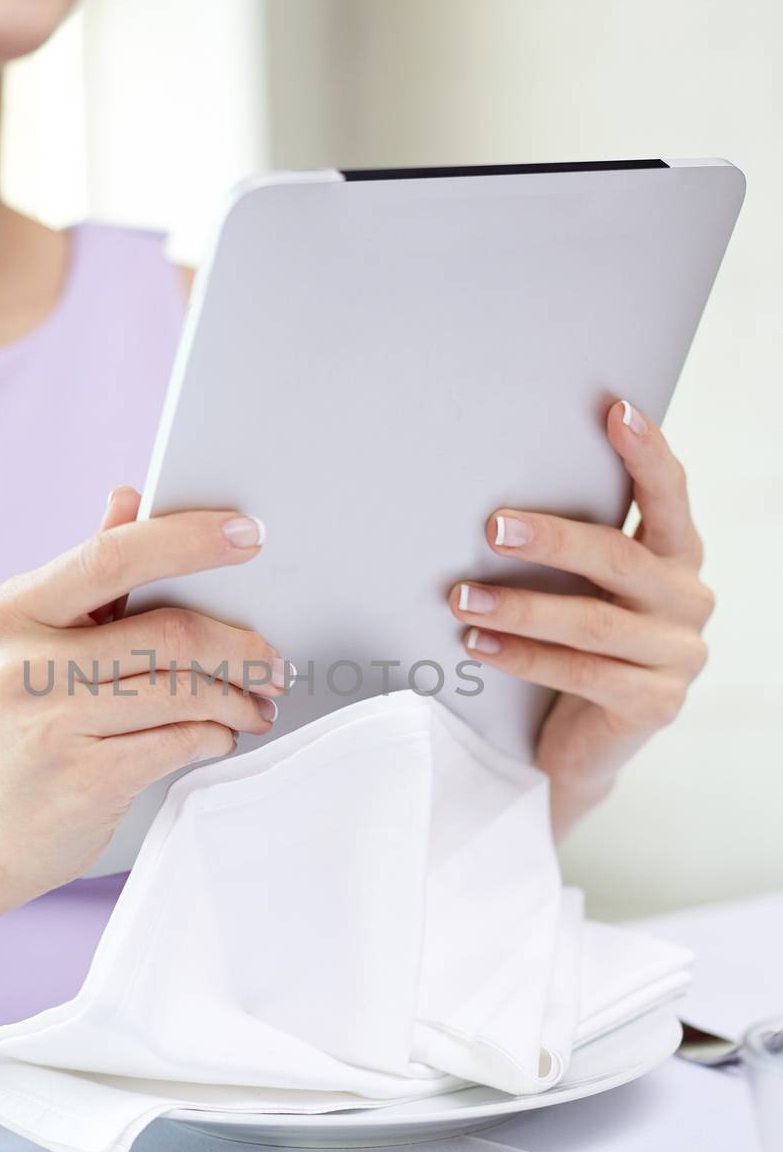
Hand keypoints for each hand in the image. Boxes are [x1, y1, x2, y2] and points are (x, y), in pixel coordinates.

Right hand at [0, 491, 287, 907]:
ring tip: (256, 702)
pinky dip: (216, 736)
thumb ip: (89, 573)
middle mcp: (21, 662)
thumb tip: (130, 498)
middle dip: (239, 645)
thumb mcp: (37, 642)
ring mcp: (48, 723)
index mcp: (12, 610)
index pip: (113, 556)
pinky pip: (180, 742)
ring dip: (238, 697)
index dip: (189, 540)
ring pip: (183, 691)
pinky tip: (221, 735)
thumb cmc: (21, 726)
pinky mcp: (81, 778)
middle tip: (272, 659)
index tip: (248, 534)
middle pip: (167, 633)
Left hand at [448, 399, 713, 837]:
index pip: (669, 495)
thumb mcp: (581, 589)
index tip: (615, 410)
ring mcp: (678, 655)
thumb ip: (571, 547)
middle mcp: (688, 600)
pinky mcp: (655, 704)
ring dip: (520, 607)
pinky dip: (523, 657)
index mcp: (677, 556)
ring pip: (593, 622)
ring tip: (463, 598)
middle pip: (620, 558)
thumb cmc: (575, 644)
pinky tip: (478, 646)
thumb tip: (494, 502)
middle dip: (553, 539)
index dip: (647, 453)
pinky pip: (582, 673)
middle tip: (492, 526)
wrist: (587, 742)